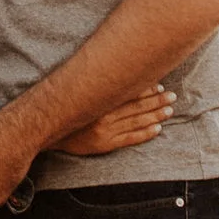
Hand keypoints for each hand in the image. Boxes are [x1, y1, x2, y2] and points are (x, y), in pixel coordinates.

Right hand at [56, 84, 172, 156]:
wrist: (47, 132)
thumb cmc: (64, 110)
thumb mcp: (77, 94)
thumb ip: (95, 86)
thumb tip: (116, 74)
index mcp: (99, 100)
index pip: (128, 92)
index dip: (145, 89)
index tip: (159, 84)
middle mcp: (104, 114)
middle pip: (136, 106)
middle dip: (156, 101)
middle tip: (172, 96)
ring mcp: (106, 131)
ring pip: (137, 122)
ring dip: (155, 115)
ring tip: (170, 110)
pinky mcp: (105, 145)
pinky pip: (130, 139)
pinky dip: (145, 133)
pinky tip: (157, 128)